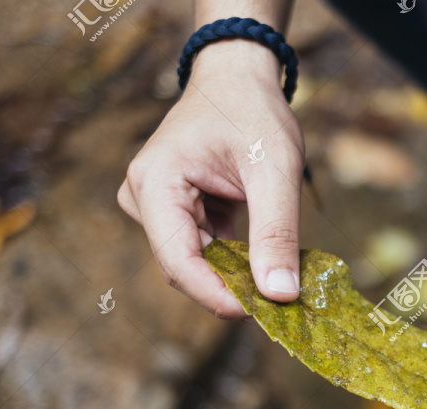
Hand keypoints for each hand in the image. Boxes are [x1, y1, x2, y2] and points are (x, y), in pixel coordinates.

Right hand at [118, 40, 304, 317]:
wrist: (238, 78)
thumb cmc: (253, 112)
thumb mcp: (275, 170)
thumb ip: (276, 233)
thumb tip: (280, 294)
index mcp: (155, 184)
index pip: (179, 263)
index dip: (219, 296)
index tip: (265, 313)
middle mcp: (143, 198)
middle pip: (186, 268)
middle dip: (233, 288)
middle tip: (284, 301)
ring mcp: (155, 206)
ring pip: (197, 264)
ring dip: (237, 275)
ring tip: (280, 278)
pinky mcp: (174, 212)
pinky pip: (204, 251)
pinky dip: (236, 261)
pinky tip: (265, 262)